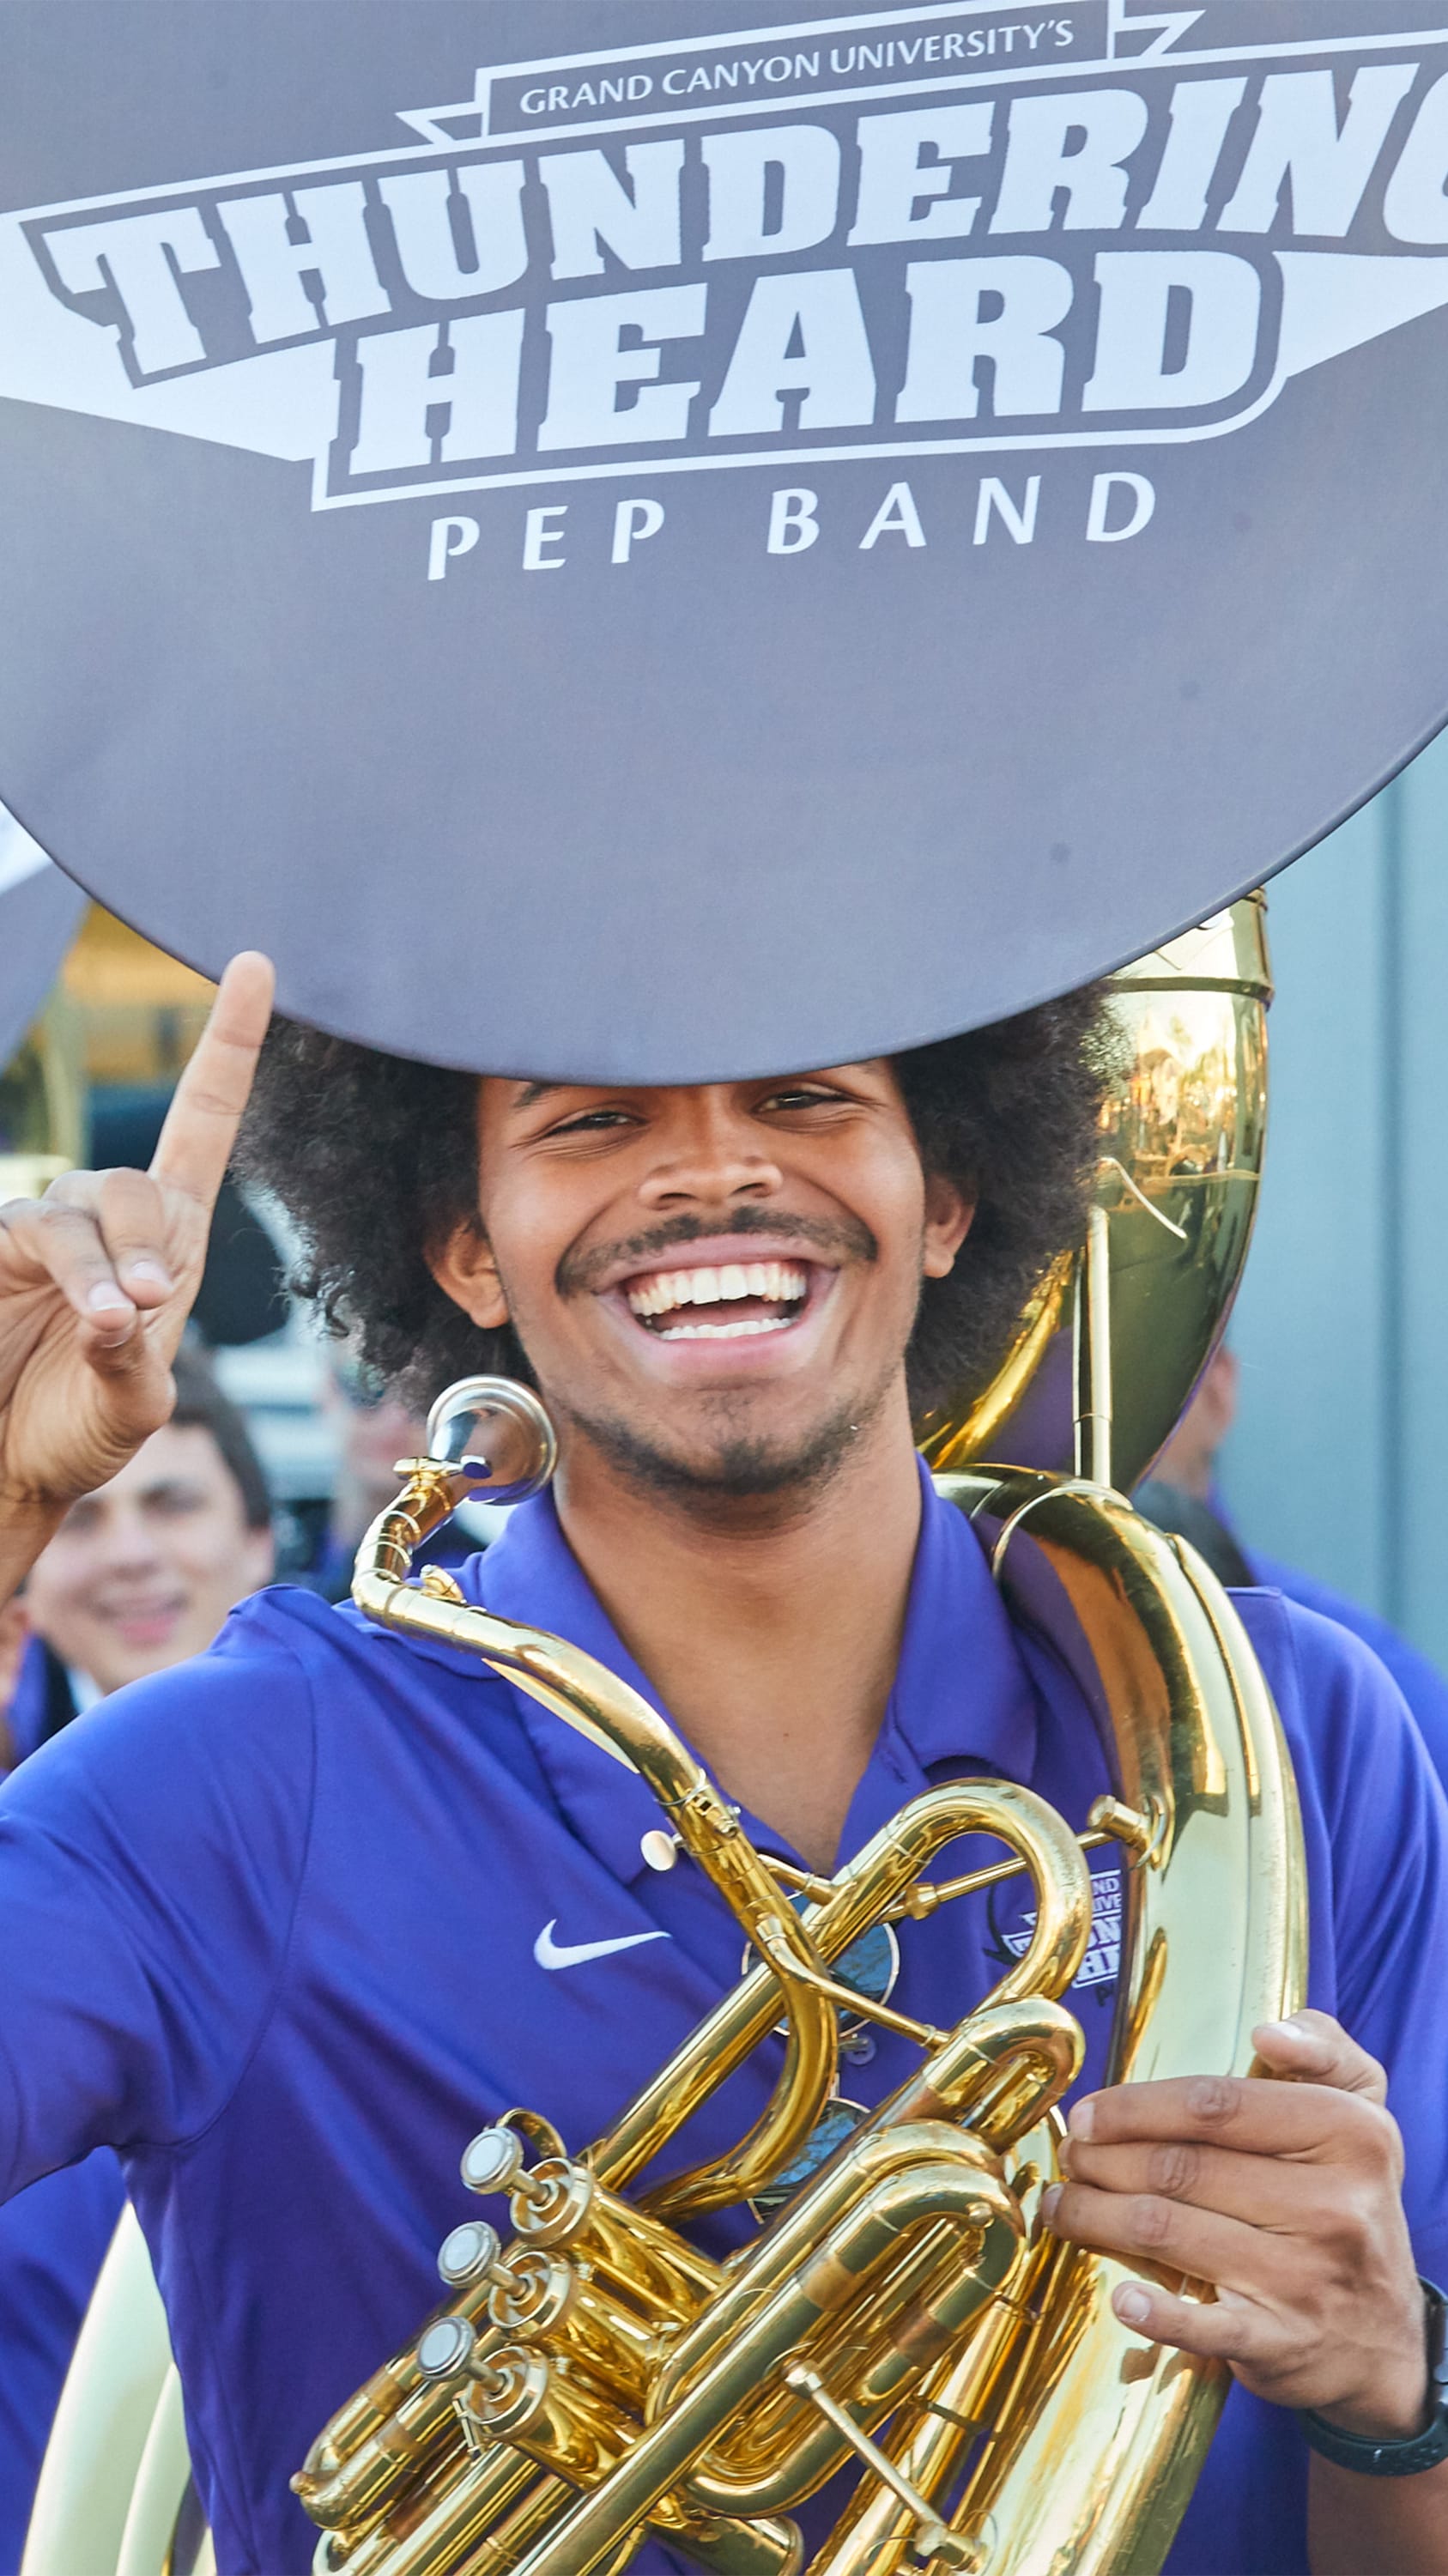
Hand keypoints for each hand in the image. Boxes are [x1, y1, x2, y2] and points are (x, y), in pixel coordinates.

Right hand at [0, 953, 274, 1522]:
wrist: (4, 1469)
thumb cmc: (77, 1434)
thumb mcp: (130, 1409)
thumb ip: (133, 1367)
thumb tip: (117, 1313)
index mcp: (170, 1241)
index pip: (202, 1120)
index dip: (229, 1044)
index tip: (254, 964)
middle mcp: (107, 1222)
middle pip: (133, 1184)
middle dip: (143, 1241)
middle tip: (145, 1306)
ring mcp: (41, 1233)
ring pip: (74, 1212)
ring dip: (95, 1266)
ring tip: (108, 1323)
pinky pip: (23, 1234)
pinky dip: (64, 1272)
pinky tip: (83, 1316)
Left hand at [1043, 2009, 1430, 2439]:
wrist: (1384, 2337)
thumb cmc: (1350, 2204)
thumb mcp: (1363, 2114)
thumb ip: (1323, 2049)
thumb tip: (1268, 2030)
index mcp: (1350, 2135)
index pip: (1216, 2105)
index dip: (1136, 2105)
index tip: (1090, 2112)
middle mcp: (1333, 2207)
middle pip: (1179, 2167)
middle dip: (1103, 2158)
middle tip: (1072, 2156)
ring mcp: (1304, 2279)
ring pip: (1166, 2230)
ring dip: (1095, 2215)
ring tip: (1065, 2205)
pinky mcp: (1280, 2343)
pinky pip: (1201, 2325)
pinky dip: (1153, 2311)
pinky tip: (1122, 2296)